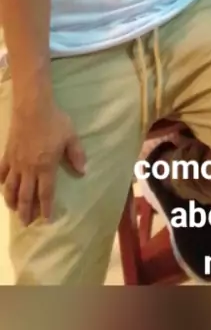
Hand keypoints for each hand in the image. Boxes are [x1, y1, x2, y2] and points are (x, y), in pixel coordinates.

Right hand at [0, 97, 86, 225]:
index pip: (45, 193)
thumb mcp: (71, 137)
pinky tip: (2, 186)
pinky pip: (1, 172)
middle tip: (26, 223)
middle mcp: (29, 169)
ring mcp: (16, 162)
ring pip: (11, 187)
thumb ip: (77, 155)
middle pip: (26, 196)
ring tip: (13, 209)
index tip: (45, 219)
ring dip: (11, 201)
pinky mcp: (7, 153)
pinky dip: (1, 181)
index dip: (45, 208)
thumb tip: (83, 172)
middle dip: (26, 211)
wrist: (32, 106)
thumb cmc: (54, 121)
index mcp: (46, 167)